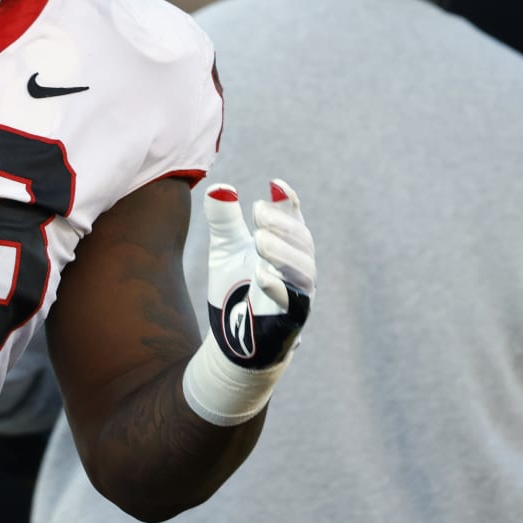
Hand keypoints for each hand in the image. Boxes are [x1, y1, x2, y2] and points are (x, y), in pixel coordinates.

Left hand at [199, 180, 314, 369]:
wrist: (231, 338)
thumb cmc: (235, 288)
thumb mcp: (225, 250)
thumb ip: (224, 221)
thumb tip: (218, 187)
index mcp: (286, 248)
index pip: (295, 222)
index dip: (289, 203)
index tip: (275, 184)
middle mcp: (298, 270)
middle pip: (303, 242)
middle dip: (282, 224)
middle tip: (257, 211)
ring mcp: (298, 296)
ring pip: (304, 271)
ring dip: (283, 252)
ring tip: (259, 239)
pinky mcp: (290, 322)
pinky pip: (294, 305)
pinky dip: (279, 287)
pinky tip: (261, 273)